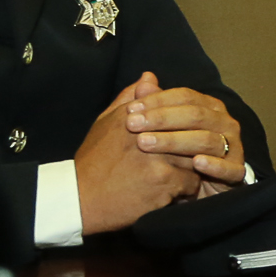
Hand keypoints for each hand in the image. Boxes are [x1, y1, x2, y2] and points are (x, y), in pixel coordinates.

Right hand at [75, 73, 203, 234]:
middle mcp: (147, 134)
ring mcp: (158, 158)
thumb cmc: (94, 161)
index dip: (182, 123)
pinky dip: (185, 189)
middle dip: (191, 145)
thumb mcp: (105, 124)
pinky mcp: (165, 182)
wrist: (80, 199)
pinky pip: (191, 182)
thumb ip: (129, 99)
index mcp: (132, 116)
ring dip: (191, 167)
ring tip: (177, 174)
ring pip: (195, 158)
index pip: (174, 109)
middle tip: (188, 155)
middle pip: (189, 133)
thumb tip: (150, 77)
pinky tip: (170, 191)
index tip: (181, 134)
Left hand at [125, 83, 250, 185]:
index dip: (157, 101)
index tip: (130, 110)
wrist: (194, 191)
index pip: (185, 97)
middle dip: (162, 119)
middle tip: (132, 125)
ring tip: (146, 144)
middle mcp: (224, 124)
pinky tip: (196, 164)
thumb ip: (154, 105)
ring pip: (207, 140)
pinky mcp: (237, 173)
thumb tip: (145, 79)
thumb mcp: (161, 129)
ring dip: (176, 141)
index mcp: (210, 108)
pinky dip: (214, 165)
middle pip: (196, 115)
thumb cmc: (175, 156)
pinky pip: (229, 168)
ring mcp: (234, 147)